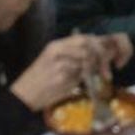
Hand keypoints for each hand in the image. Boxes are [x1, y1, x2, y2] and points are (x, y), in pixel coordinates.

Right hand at [10, 34, 126, 111]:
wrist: (22, 96)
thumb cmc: (41, 82)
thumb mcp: (59, 65)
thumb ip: (78, 58)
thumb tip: (105, 55)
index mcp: (57, 45)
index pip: (86, 37)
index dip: (102, 45)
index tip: (112, 57)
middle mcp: (58, 49)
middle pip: (88, 43)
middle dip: (101, 56)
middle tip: (107, 72)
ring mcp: (58, 60)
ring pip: (86, 56)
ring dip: (94, 68)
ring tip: (95, 78)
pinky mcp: (59, 74)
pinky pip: (80, 72)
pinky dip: (85, 77)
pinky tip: (83, 83)